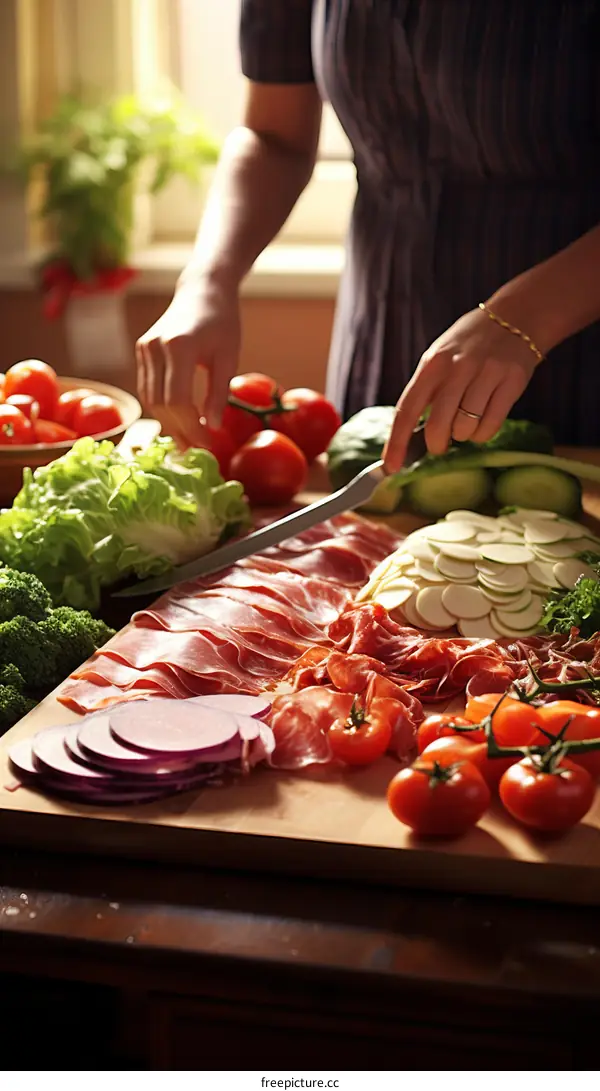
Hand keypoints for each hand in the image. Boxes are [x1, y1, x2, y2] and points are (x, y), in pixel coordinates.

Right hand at [136, 275, 240, 449]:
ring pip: (150, 399)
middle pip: (161, 403)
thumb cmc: (222, 322)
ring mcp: (144, 348)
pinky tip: (178, 421)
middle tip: (197, 449)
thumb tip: (212, 428)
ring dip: (169, 423)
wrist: (203, 290)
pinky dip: (162, 407)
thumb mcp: (228, 358)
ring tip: (188, 440)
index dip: (191, 427)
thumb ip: (219, 394)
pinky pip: (148, 387)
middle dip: (180, 430)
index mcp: (179, 346)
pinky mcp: (141, 350)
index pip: (178, 400)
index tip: (207, 444)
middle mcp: (155, 347)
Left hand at [384, 306, 541, 471]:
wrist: (516, 317)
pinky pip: (490, 426)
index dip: (396, 442)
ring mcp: (487, 374)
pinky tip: (483, 421)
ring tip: (468, 419)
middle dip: (436, 445)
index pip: (408, 409)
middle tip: (439, 445)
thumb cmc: (470, 344)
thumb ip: (427, 389)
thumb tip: (410, 434)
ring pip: (466, 429)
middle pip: (438, 426)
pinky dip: (483, 433)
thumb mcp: (440, 357)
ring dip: (463, 435)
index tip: (390, 467)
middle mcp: (458, 368)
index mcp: (433, 363)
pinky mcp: (512, 382)